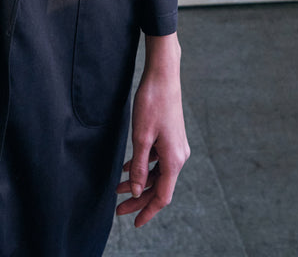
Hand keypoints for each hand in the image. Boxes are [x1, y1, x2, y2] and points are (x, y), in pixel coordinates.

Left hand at [115, 35, 189, 227]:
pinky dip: (143, 166)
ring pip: (156, 173)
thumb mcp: (141, 137)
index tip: (134, 222)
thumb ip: (139, 166)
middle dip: (138, 199)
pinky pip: (157, 159)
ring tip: (118, 189)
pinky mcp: (171, 137)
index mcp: (174, 160)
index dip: (147, 211)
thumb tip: (137, 190)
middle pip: (159, 186)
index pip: (162, 196)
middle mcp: (179, 156)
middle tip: (118, 209)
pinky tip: (127, 168)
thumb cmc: (152, 102)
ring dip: (138, 182)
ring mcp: (176, 146)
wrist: (163, 75)